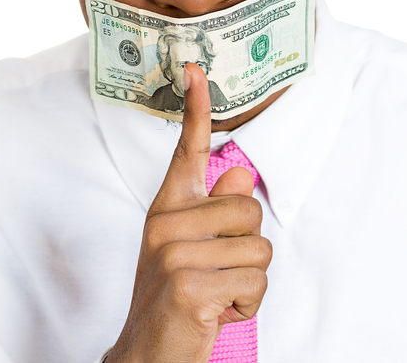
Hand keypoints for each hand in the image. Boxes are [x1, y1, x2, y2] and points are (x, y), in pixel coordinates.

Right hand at [108, 63, 271, 362]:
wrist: (146, 355)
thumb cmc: (173, 299)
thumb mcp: (191, 250)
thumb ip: (214, 212)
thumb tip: (240, 175)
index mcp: (167, 209)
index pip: (185, 152)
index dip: (195, 110)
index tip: (199, 71)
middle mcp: (165, 224)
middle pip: (249, 210)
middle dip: (249, 249)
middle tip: (218, 273)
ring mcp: (174, 254)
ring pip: (259, 249)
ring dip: (251, 281)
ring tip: (218, 294)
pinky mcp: (188, 284)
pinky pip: (255, 282)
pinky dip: (248, 305)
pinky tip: (219, 313)